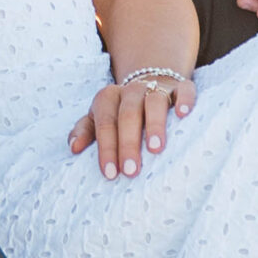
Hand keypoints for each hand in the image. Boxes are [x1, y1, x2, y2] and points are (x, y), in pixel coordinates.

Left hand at [68, 70, 195, 180]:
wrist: (150, 84)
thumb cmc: (121, 112)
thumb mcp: (99, 119)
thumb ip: (85, 131)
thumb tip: (74, 148)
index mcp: (108, 98)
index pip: (104, 123)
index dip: (106, 148)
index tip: (110, 174)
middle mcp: (131, 91)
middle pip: (128, 114)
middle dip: (128, 143)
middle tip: (131, 171)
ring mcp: (157, 87)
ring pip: (154, 101)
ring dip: (154, 124)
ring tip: (156, 148)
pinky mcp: (181, 87)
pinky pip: (184, 90)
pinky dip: (184, 100)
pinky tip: (183, 114)